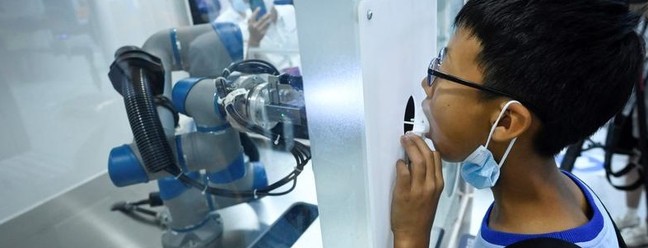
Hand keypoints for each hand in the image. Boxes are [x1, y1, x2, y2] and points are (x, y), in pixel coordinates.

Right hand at [247, 7, 277, 46]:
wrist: (253, 40)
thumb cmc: (252, 30)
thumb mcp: (249, 25)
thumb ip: (251, 19)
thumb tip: (256, 12)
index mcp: (250, 24)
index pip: (253, 16)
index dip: (256, 11)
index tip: (259, 8)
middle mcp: (254, 26)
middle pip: (261, 19)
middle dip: (266, 16)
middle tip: (269, 13)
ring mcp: (259, 30)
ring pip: (265, 24)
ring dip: (269, 20)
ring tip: (271, 18)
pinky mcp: (262, 33)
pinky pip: (267, 28)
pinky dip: (269, 25)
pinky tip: (271, 22)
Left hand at [391, 132, 443, 247]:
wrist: (413, 233)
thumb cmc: (421, 215)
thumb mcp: (432, 195)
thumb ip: (428, 178)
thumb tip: (419, 161)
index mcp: (438, 184)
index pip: (436, 158)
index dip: (427, 145)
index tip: (420, 138)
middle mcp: (430, 185)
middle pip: (427, 156)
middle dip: (417, 142)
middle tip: (409, 135)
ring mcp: (418, 189)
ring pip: (417, 161)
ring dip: (409, 148)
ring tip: (404, 140)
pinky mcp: (404, 192)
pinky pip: (403, 172)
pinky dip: (400, 164)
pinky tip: (398, 162)